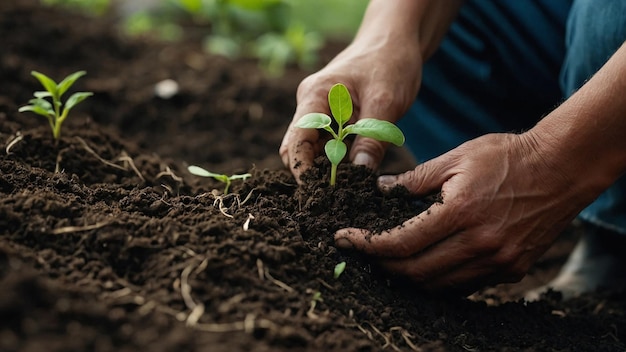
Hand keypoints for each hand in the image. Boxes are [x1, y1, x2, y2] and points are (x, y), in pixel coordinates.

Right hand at [279, 36, 421, 182]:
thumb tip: (360, 175)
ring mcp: (319, 111)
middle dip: (311, 173)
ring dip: (325, 168)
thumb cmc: (390, 61)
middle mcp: (310, 105)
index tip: (321, 192)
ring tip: (346, 188)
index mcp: (315, 96)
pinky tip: (352, 172)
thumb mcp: (386, 101)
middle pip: (297, 149)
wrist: (396, 41)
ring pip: (311, 149)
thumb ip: (371, 138)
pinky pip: (326, 144)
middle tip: (336, 196)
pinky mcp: (332, 118)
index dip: (303, 170)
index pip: (296, 141)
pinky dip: (336, 160)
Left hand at [334, 132, 589, 293]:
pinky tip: (425, 264)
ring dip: (407, 276)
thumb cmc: (507, 156)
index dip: (366, 244)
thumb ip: (415, 179)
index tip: (344, 239)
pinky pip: (463, 286)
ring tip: (389, 260)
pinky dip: (437, 279)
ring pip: (437, 285)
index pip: (400, 243)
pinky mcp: (510, 270)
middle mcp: (479, 244)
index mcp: (460, 212)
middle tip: (363, 250)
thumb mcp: (457, 157)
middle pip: (414, 272)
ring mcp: (497, 262)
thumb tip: (379, 191)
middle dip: (381, 265)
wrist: (561, 169)